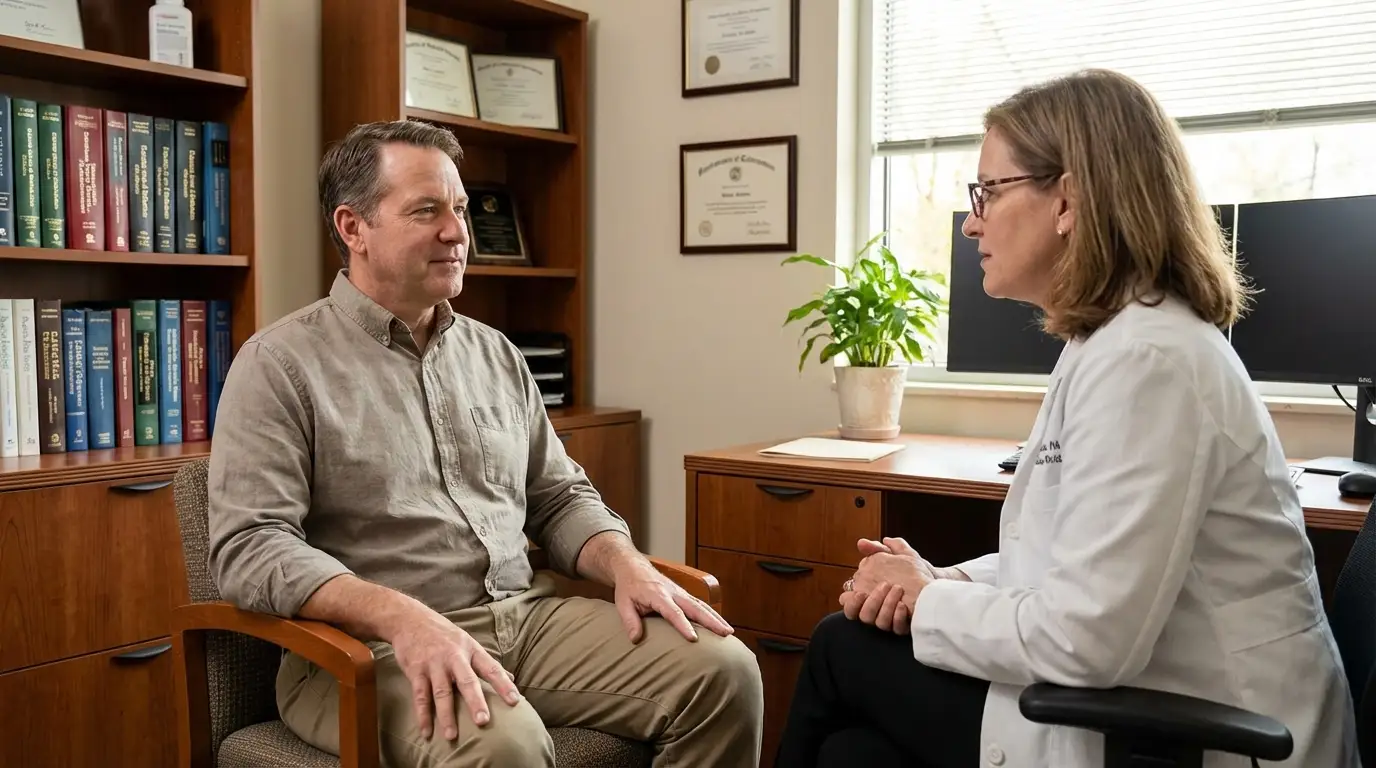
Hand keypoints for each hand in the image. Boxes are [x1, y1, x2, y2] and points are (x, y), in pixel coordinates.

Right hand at [390, 606, 521, 740]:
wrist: (410, 620)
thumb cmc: (444, 635)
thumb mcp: (468, 642)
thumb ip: (487, 662)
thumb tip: (512, 678)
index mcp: (471, 650)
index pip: (491, 668)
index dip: (503, 684)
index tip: (515, 702)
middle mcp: (454, 656)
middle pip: (467, 681)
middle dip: (475, 701)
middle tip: (483, 721)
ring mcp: (434, 664)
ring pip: (441, 692)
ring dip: (446, 715)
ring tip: (451, 736)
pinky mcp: (416, 670)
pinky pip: (420, 696)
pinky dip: (422, 715)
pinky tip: (426, 732)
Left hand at [614, 561, 733, 643]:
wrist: (632, 566)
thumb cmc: (628, 586)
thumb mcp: (622, 603)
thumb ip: (629, 621)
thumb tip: (636, 639)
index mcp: (658, 595)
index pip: (673, 612)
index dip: (684, 625)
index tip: (694, 638)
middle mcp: (673, 592)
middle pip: (695, 607)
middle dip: (711, 621)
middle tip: (725, 634)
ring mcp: (680, 592)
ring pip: (701, 605)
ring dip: (716, 617)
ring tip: (729, 631)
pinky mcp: (683, 594)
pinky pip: (700, 604)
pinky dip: (711, 614)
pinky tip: (720, 624)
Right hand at [839, 537, 938, 633]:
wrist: (938, 583)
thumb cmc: (915, 571)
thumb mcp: (899, 556)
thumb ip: (879, 549)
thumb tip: (861, 543)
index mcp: (870, 595)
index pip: (849, 604)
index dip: (850, 601)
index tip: (859, 592)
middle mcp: (878, 609)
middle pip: (862, 615)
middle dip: (870, 602)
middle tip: (884, 585)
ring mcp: (891, 619)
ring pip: (878, 622)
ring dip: (886, 605)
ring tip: (899, 590)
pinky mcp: (904, 626)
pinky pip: (896, 628)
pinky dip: (898, 616)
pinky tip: (904, 605)